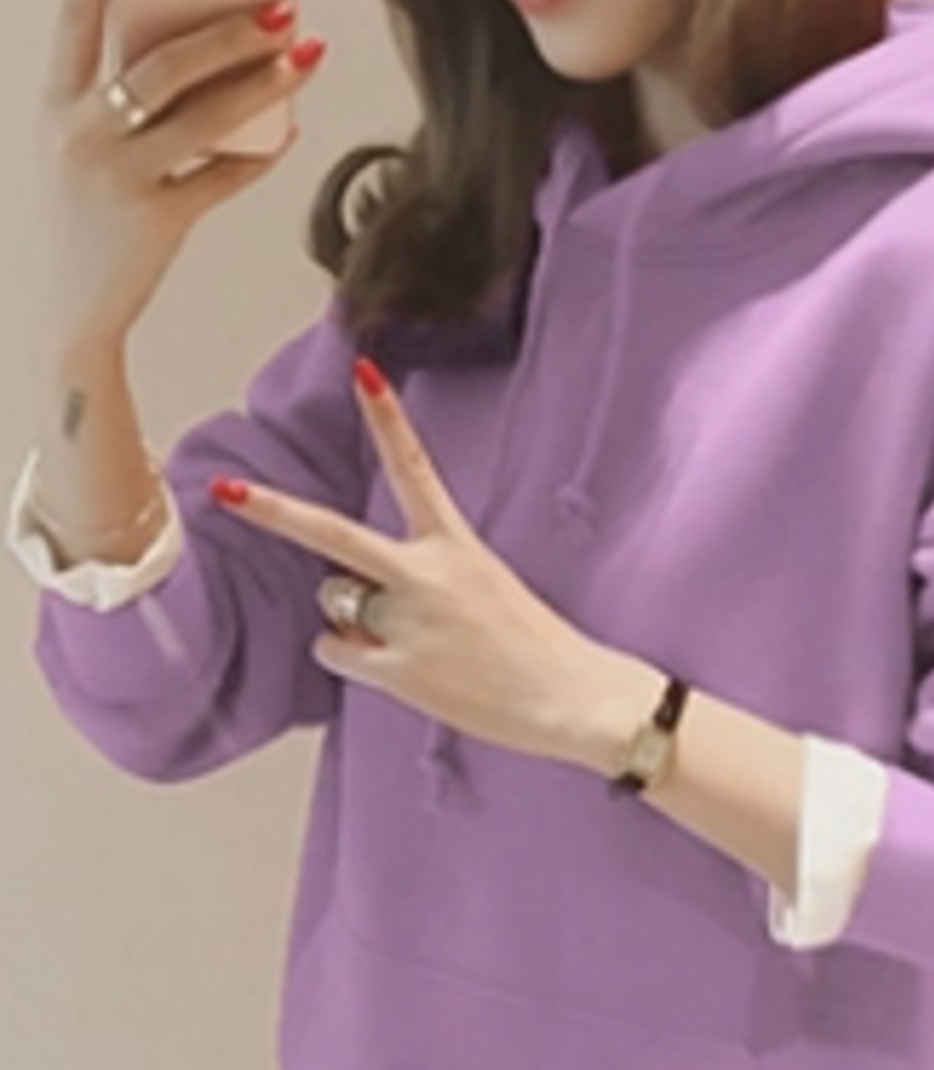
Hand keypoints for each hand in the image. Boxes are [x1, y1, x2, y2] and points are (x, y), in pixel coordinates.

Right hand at [37, 0, 325, 353]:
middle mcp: (79, 135)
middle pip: (159, 64)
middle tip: (280, 1)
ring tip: (306, 52)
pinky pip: (222, 176)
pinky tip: (293, 127)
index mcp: (55, 105)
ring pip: (202, 117)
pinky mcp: (155, 222)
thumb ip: (126, 97)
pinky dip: (261, 151)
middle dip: (224, 29)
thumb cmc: (91, 216)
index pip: (74, 15)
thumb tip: (210, 43)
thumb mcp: (87, 148)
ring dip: (261, 82)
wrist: (73, 315)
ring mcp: (117, 179)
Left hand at [210, 356, 606, 760]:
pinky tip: (398, 667)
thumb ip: (423, 578)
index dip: (387, 418)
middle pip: (331, 534)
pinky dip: (353, 657)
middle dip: (273, 511)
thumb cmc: (534, 644)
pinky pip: (335, 652)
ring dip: (354, 618)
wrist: (570, 698)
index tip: (362, 371)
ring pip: (335, 603)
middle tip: (226, 491)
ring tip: (411, 640)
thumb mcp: (487, 586)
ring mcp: (408, 624)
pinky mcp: (398, 672)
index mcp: (456, 546)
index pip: (415, 467)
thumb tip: (356, 596)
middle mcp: (425, 577)